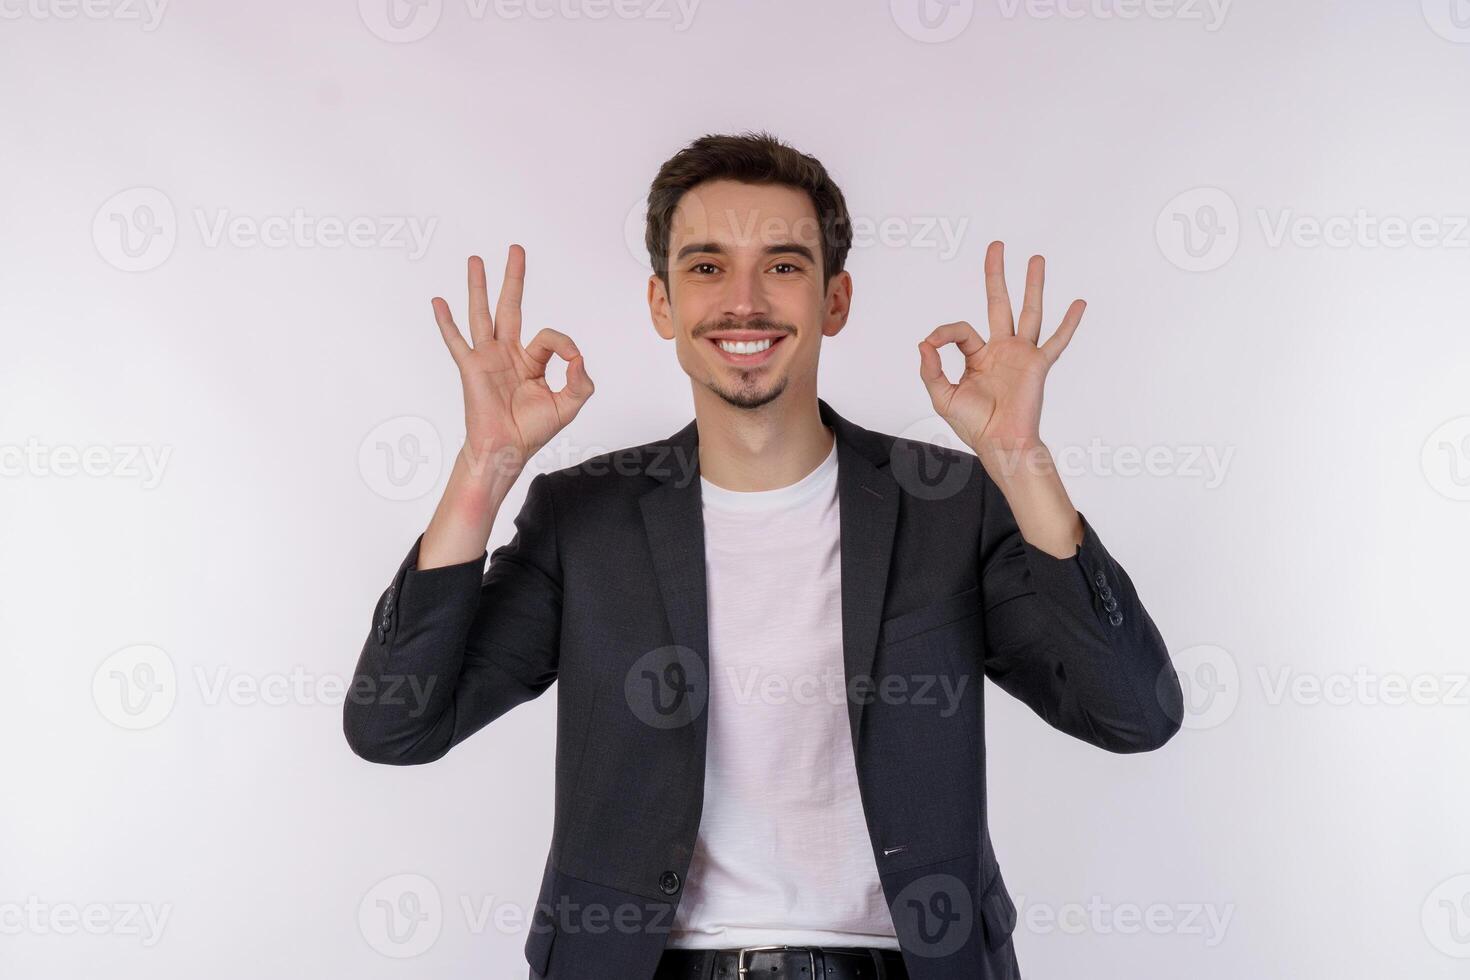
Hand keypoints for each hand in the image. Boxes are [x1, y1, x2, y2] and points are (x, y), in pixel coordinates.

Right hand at [432, 246, 593, 480]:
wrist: (507, 450)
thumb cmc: (532, 430)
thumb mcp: (569, 404)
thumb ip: (580, 380)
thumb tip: (578, 357)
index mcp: (531, 361)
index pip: (549, 337)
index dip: (564, 345)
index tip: (571, 360)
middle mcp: (507, 354)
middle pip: (510, 306)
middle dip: (513, 277)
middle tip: (516, 249)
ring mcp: (488, 358)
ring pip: (482, 314)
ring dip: (478, 286)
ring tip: (475, 260)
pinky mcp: (472, 368)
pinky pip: (456, 340)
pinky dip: (446, 321)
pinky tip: (438, 301)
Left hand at [918, 240, 1083, 457]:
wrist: (1000, 443)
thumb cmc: (975, 425)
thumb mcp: (942, 396)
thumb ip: (931, 369)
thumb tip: (924, 343)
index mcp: (978, 357)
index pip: (961, 330)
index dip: (944, 333)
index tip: (933, 343)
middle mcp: (1001, 350)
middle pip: (999, 303)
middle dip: (997, 275)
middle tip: (997, 247)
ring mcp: (1021, 355)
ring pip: (1029, 312)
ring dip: (1033, 285)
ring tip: (1037, 259)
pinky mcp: (1037, 365)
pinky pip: (1056, 341)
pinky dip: (1069, 323)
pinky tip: (1078, 303)